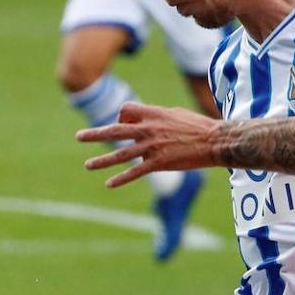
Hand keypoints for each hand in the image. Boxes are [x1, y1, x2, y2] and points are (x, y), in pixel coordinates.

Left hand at [76, 102, 221, 187]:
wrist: (214, 141)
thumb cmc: (198, 127)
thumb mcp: (175, 114)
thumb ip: (157, 118)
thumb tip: (147, 125)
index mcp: (152, 113)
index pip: (125, 111)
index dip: (121, 117)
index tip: (122, 123)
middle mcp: (148, 128)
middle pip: (114, 130)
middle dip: (94, 134)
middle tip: (79, 137)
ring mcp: (152, 146)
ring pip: (120, 154)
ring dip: (102, 161)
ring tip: (88, 165)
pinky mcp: (158, 162)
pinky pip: (134, 172)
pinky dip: (121, 179)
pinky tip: (109, 184)